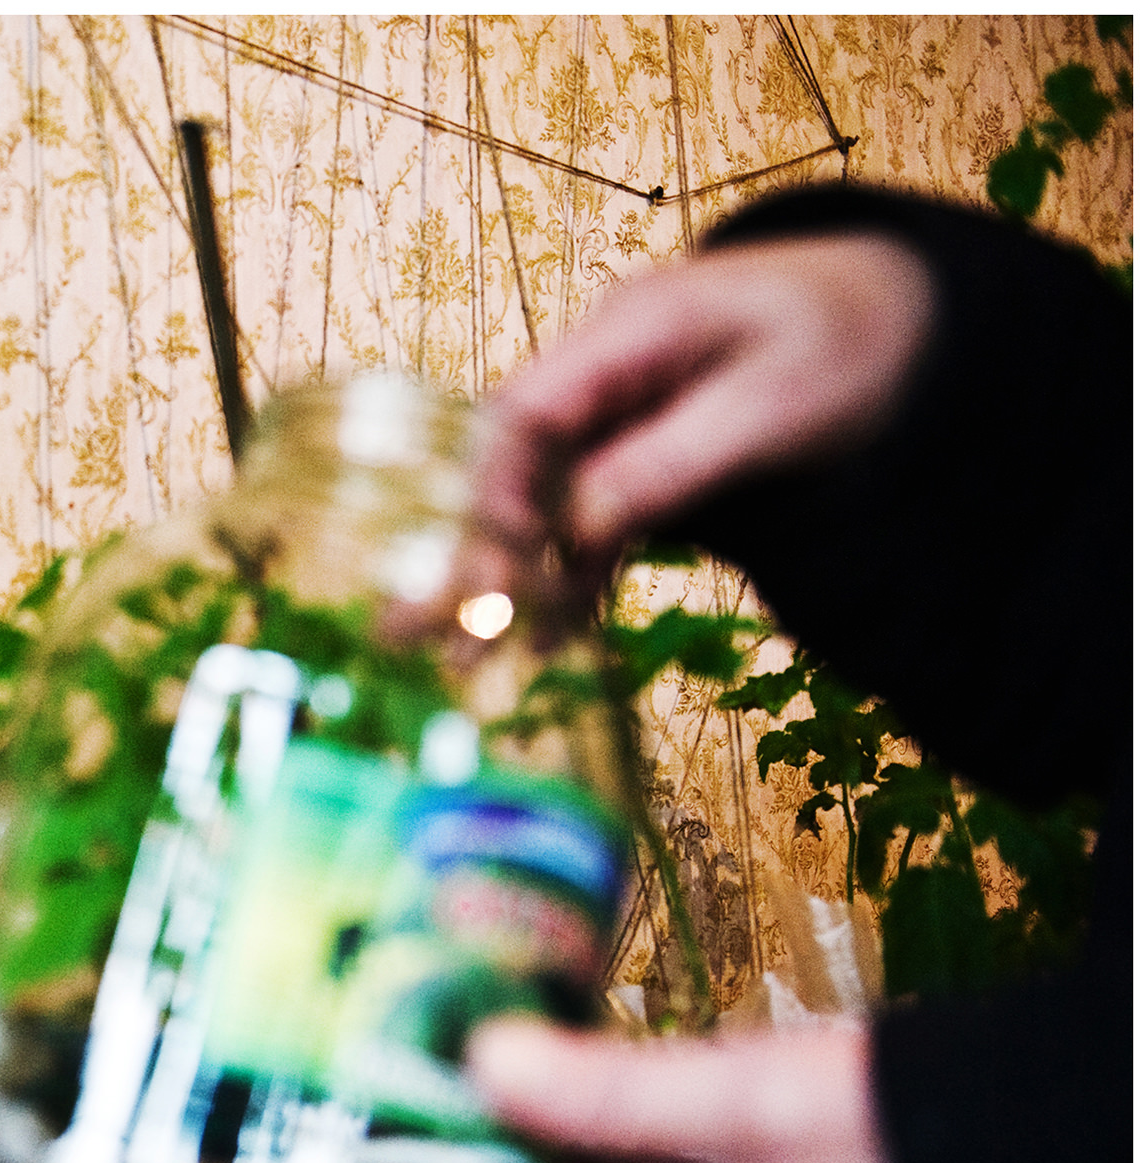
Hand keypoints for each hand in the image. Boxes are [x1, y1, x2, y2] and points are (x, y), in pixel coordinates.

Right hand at [461, 232, 935, 605]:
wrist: (909, 324)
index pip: (523, 411)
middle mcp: (602, 371)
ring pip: (542, 500)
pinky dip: (570, 576)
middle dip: (475, 547)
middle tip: (433, 631)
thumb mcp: (771, 407)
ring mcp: (616, 414)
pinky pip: (590, 520)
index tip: (489, 568)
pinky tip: (549, 638)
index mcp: (629, 329)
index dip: (491, 490)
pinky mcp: (638, 455)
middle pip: (513, 462)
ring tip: (469, 659)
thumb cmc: (849, 345)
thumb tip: (573, 530)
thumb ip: (668, 463)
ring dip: (511, 577)